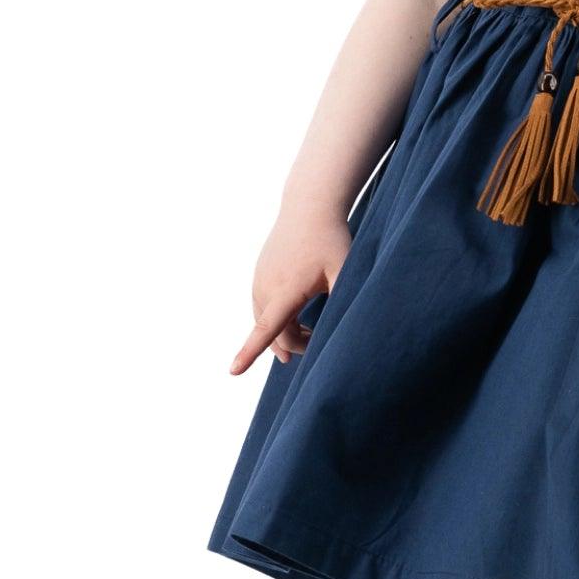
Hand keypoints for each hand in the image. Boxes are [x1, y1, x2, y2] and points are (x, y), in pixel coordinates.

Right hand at [229, 209, 352, 374]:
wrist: (308, 207)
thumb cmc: (331, 238)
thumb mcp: (345, 269)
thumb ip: (343, 298)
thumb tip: (344, 327)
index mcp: (287, 289)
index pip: (268, 329)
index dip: (250, 352)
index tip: (233, 372)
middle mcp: (266, 287)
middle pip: (274, 333)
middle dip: (294, 345)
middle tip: (318, 343)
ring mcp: (259, 280)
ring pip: (265, 321)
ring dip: (284, 333)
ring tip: (308, 334)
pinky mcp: (258, 274)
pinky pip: (262, 307)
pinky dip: (275, 319)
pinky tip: (293, 318)